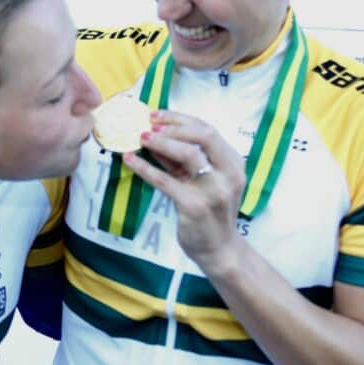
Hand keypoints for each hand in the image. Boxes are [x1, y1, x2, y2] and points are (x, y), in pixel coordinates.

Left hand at [123, 110, 246, 271]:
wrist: (219, 249)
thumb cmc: (211, 212)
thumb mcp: (203, 181)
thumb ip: (185, 161)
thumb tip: (156, 135)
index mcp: (233, 163)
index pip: (208, 130)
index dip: (181, 119)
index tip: (158, 115)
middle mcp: (228, 174)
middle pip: (203, 135)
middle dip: (173, 126)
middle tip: (148, 124)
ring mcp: (213, 190)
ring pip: (188, 154)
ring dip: (161, 142)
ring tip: (140, 137)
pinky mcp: (194, 205)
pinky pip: (166, 181)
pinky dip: (145, 168)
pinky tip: (130, 160)